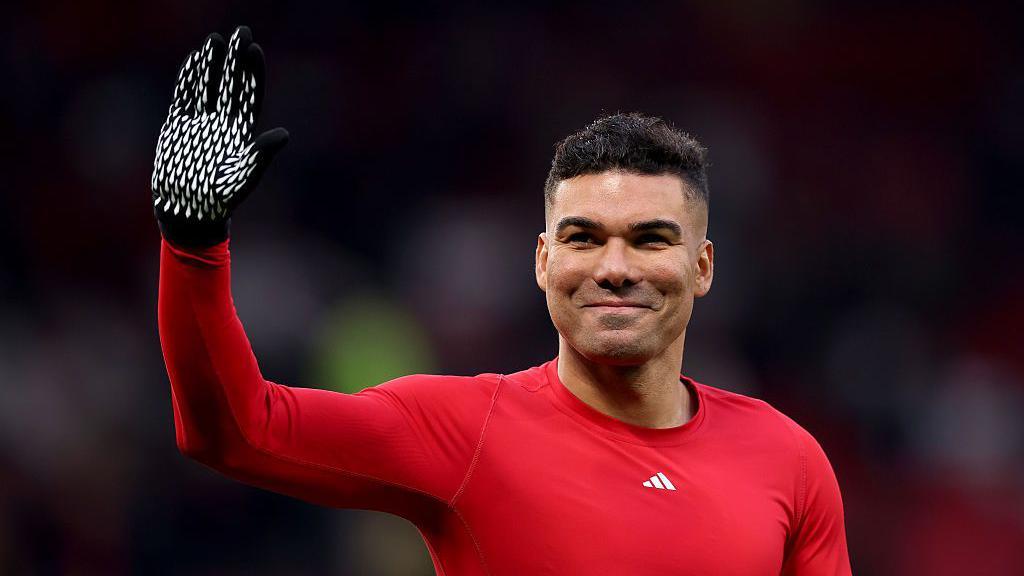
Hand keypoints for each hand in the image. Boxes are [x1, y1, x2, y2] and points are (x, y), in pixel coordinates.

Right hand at [151, 26, 287, 245]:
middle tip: (242, 31)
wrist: (187, 211)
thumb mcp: (243, 177)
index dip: (253, 74)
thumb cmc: (219, 200)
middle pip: (231, 84)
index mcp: (241, 133)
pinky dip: (189, 79)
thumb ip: (261, 156)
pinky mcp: (178, 127)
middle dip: (236, 59)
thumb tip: (284, 135)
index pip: (249, 96)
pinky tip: (194, 60)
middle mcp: (223, 124)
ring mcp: (200, 123)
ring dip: (211, 64)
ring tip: (216, 39)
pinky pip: (185, 97)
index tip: (255, 50)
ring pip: (207, 86)